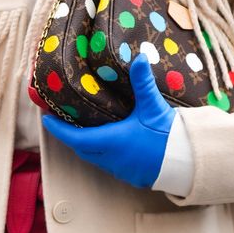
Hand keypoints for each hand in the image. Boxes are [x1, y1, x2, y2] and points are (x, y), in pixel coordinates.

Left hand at [41, 52, 175, 187]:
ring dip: (88, 145)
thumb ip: (142, 82)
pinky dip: (103, 153)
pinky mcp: (131, 175)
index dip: (57, 129)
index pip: (74, 138)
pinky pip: (109, 164)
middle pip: (82, 148)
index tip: (46, 119)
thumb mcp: (152, 107)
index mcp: (110, 142)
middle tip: (64, 120)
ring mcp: (120, 170)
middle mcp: (110, 158)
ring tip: (85, 128)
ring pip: (95, 158)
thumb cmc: (167, 136)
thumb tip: (139, 57)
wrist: (187, 162)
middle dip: (71, 136)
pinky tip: (111, 142)